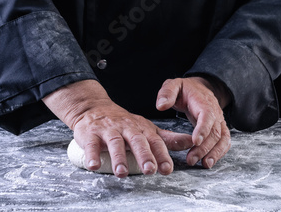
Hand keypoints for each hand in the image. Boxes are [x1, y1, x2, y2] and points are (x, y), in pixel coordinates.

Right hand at [42, 80, 192, 177]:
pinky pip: (90, 144)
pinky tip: (93, 166)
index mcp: (142, 129)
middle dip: (144, 155)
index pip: (154, 142)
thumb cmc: (123, 123)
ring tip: (122, 173)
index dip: (161, 155)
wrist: (93, 108)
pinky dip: (92, 155)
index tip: (167, 169)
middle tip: (149, 170)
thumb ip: (167, 138)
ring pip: (114, 142)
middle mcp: (127, 128)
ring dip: (118, 158)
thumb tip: (190, 142)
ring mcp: (108, 130)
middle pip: (137, 141)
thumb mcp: (146, 128)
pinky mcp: (91, 134)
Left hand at [156, 77, 230, 168]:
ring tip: (203, 164)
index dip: (203, 128)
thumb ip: (167, 93)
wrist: (200, 88)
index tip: (195, 141)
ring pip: (222, 138)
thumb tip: (161, 106)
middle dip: (204, 147)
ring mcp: (219, 120)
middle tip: (191, 159)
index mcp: (203, 101)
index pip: (207, 115)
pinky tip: (209, 162)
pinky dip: (219, 153)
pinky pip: (224, 141)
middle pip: (215, 131)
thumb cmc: (185, 89)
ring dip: (214, 153)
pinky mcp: (220, 128)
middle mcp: (215, 112)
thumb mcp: (174, 85)